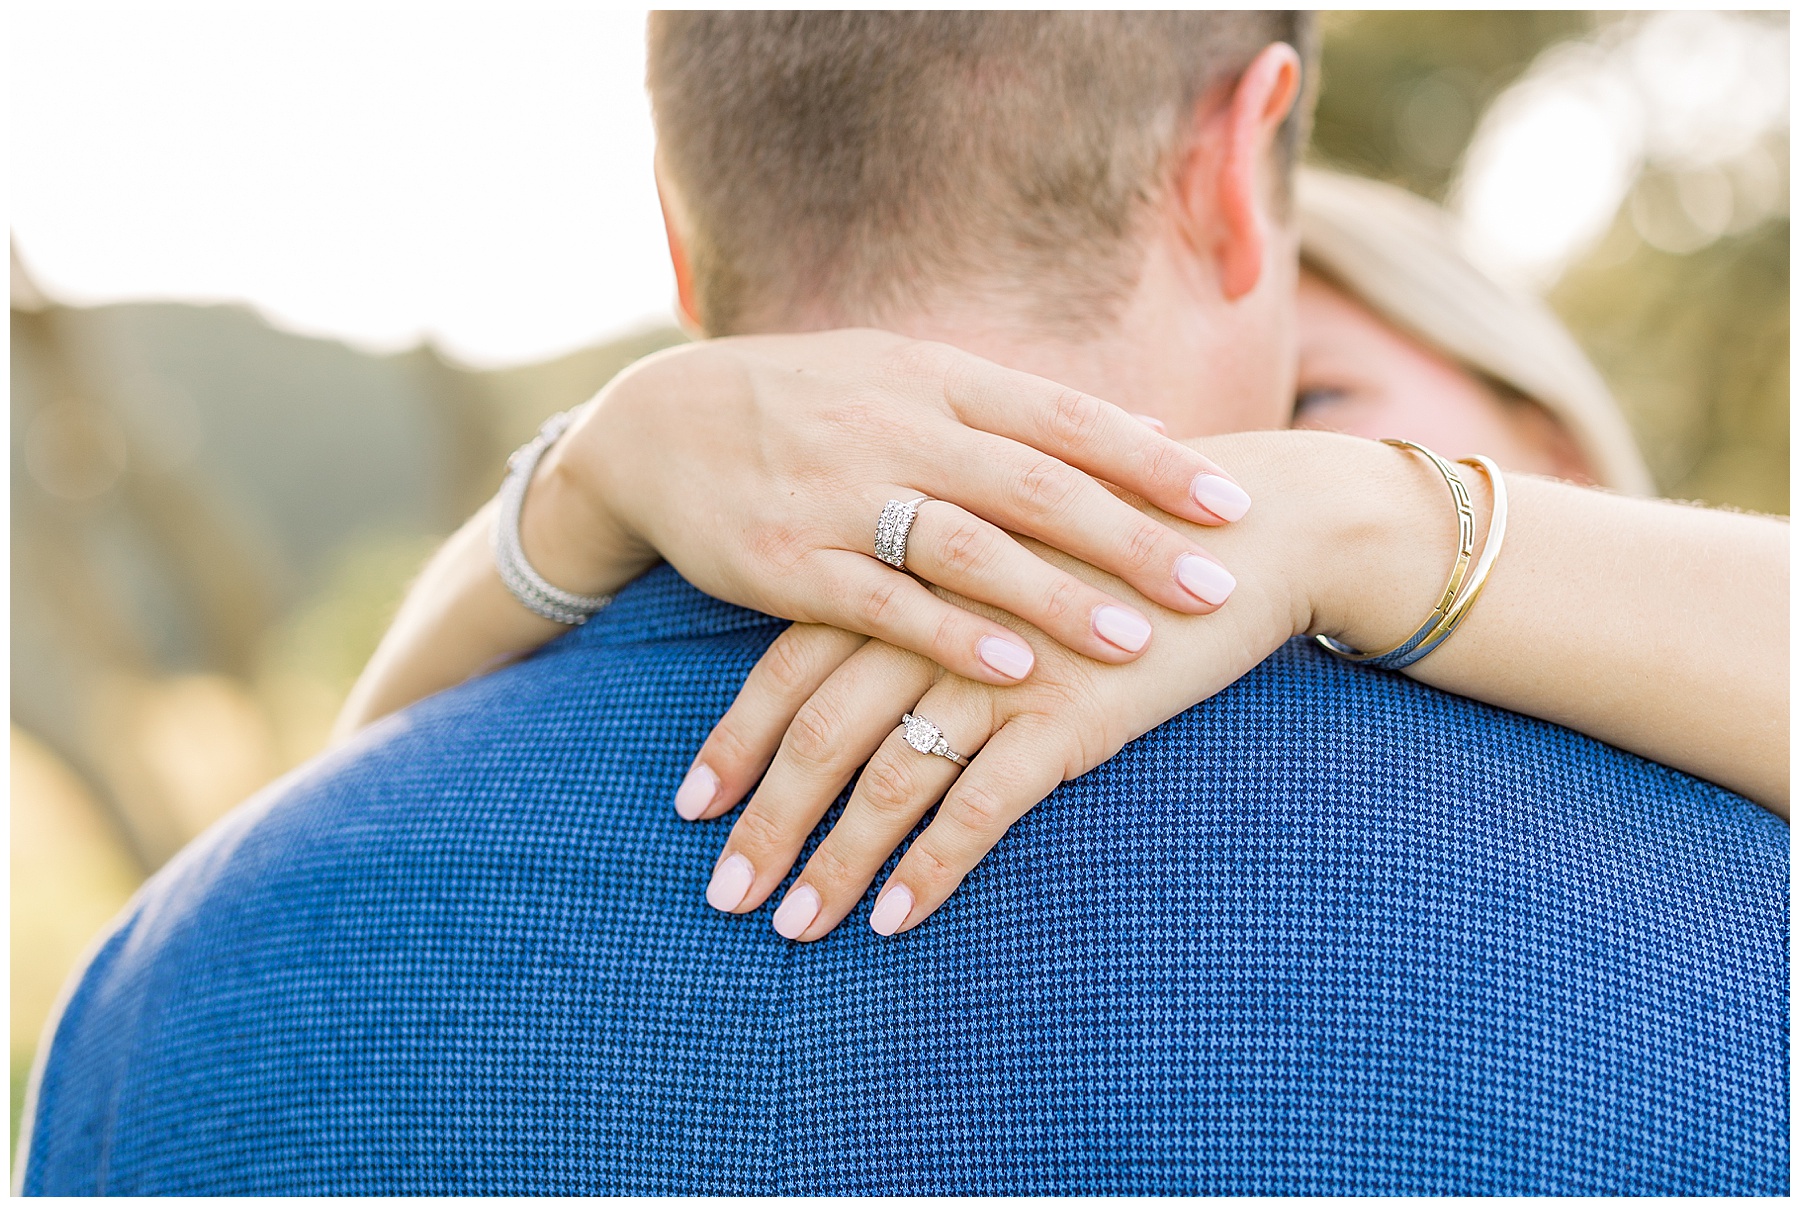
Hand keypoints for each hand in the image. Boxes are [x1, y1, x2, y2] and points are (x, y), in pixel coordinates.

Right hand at [527, 329, 1248, 688]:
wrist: (659, 422)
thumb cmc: (813, 401)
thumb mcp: (910, 376)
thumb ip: (1020, 409)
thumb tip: (1146, 423)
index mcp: (937, 378)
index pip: (1066, 418)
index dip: (1153, 462)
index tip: (1233, 504)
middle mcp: (897, 427)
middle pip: (1035, 485)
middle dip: (1131, 538)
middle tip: (1214, 584)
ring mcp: (838, 494)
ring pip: (966, 545)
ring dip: (1055, 595)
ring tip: (1135, 640)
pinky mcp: (785, 561)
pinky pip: (880, 602)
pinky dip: (951, 635)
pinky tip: (1015, 671)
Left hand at [683, 431, 1407, 936]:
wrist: (1244, 525)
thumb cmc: (1114, 540)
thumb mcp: (1002, 549)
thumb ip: (929, 594)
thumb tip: (862, 663)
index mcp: (910, 572)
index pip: (788, 666)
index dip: (735, 740)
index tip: (691, 807)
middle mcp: (938, 619)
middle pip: (819, 733)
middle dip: (766, 822)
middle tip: (723, 895)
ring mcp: (1001, 667)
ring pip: (888, 779)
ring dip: (834, 863)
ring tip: (794, 928)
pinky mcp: (1071, 713)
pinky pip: (980, 807)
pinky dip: (931, 869)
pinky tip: (894, 922)